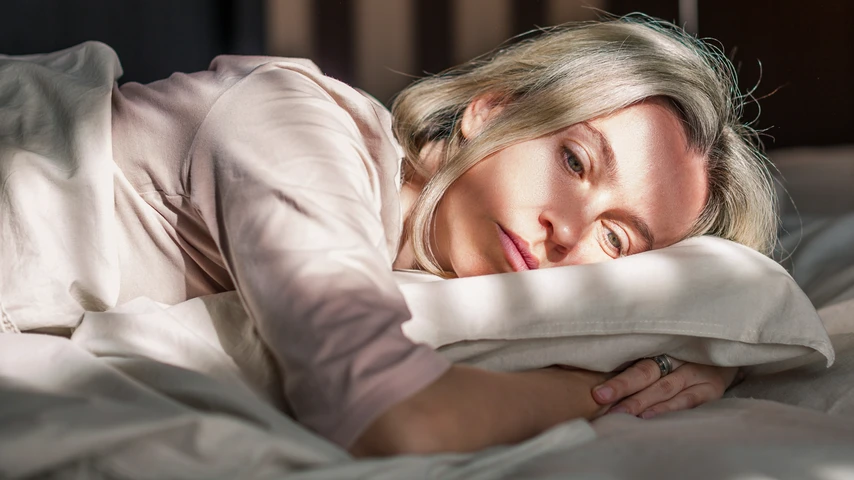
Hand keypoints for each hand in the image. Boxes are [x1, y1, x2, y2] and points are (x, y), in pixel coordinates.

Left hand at [590, 357, 738, 418]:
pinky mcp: (712, 388)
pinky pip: (687, 401)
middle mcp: (679, 356)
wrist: (727, 352)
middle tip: (600, 398)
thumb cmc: (684, 354)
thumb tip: (597, 376)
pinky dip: (667, 409)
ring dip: (641, 402)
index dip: (617, 377)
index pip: (635, 360)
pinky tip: (649, 417)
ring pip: (664, 388)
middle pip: (646, 371)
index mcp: (661, 344)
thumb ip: (637, 361)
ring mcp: (697, 372)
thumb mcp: (663, 350)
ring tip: (620, 413)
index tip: (596, 392)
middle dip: (623, 387)